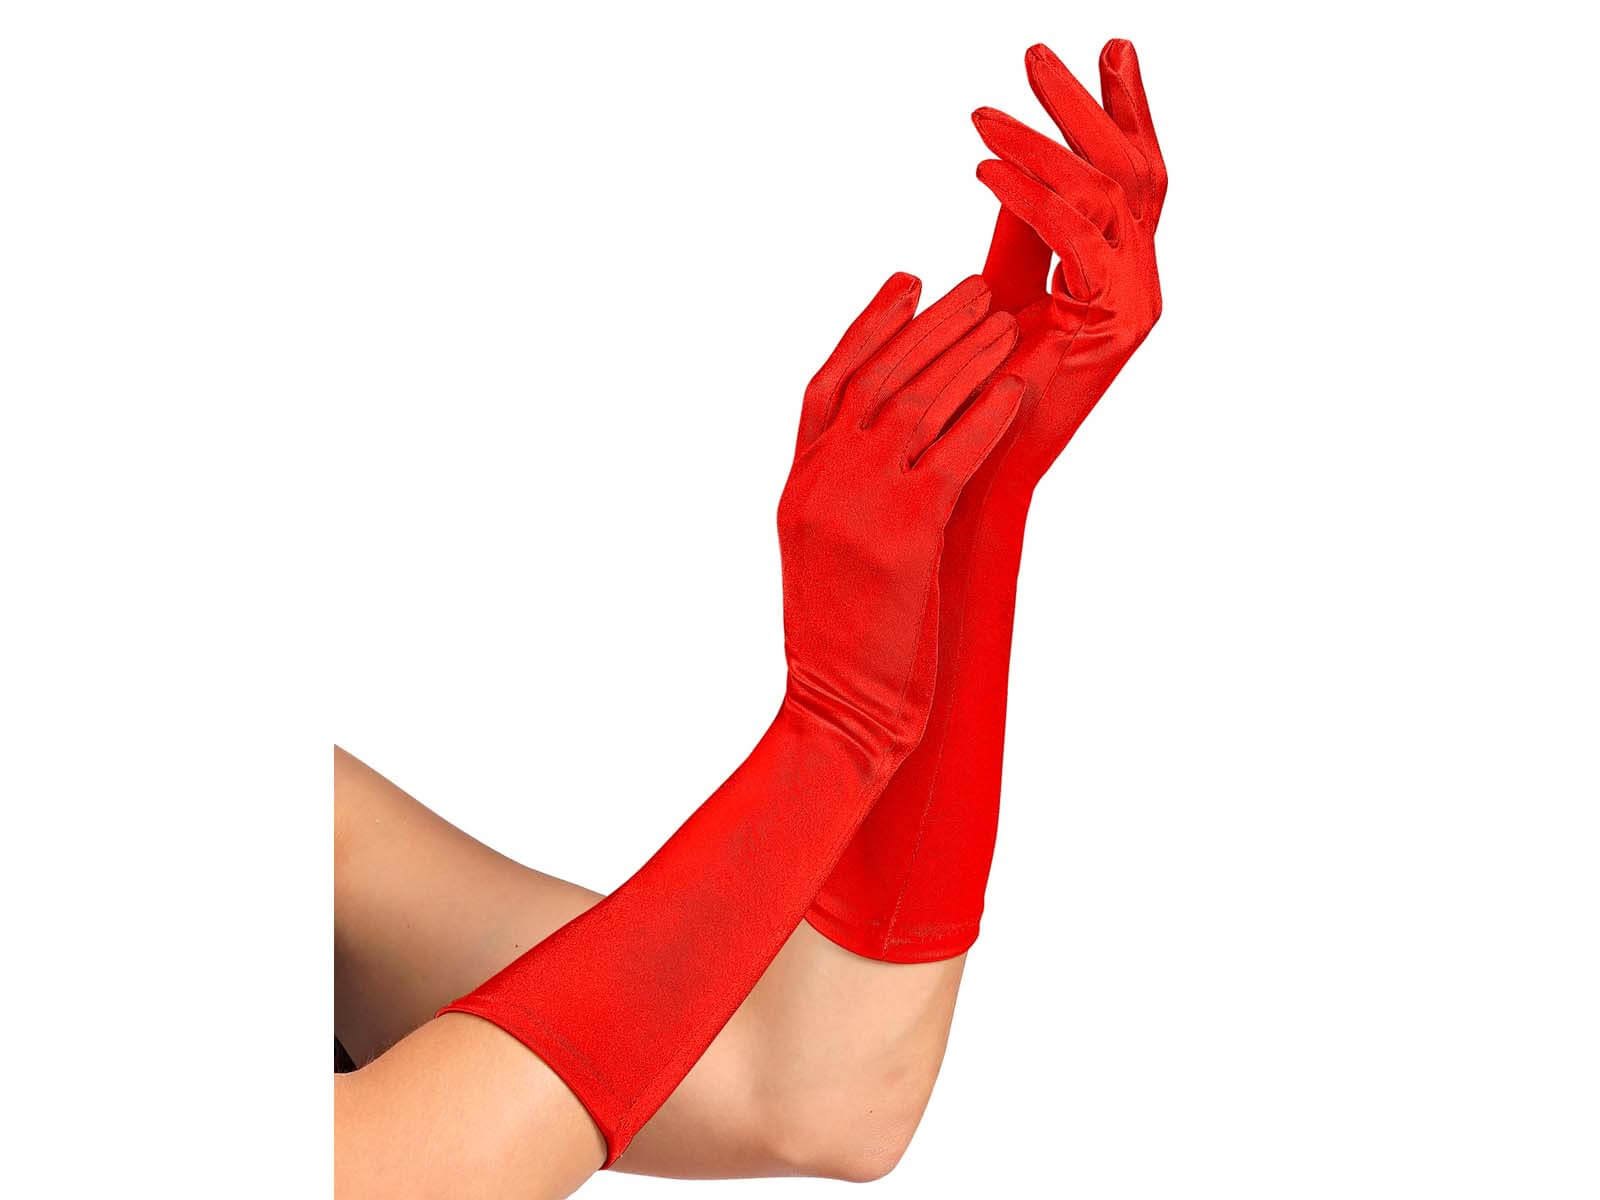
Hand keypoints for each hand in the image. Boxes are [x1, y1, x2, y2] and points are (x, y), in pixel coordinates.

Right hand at [781, 273, 1021, 757]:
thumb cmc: (846, 645)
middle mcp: (819, 485)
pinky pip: (953, 456)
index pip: (828, 384)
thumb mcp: (830, 556)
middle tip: (979, 287)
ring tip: (1008, 321)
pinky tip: (1017, 389)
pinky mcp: (902, 539)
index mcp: (797, 486)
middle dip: (933, 326)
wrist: (836, 712)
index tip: (907, 281)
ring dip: (968, 356)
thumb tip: (905, 448)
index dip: (869, 325)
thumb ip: (852, 494)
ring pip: (916, 404)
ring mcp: (856, 507)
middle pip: (878, 379)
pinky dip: (988, 416)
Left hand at [974, 38, 1165, 484]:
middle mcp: (1141, 281)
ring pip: (1110, 194)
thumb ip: (1021, 223)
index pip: (1134, 173)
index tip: (1110, 45)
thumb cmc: (980, 383)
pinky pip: (1077, 239)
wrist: (976, 466)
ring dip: (1042, 142)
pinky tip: (984, 167)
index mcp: (1120, 268)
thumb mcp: (1002, 283)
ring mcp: (1138, 304)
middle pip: (1135, 170)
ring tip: (981, 115)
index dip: (1124, 108)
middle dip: (1086, 106)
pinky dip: (1031, 196)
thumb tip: (1011, 152)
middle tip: (1034, 53)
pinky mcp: (1116, 327)